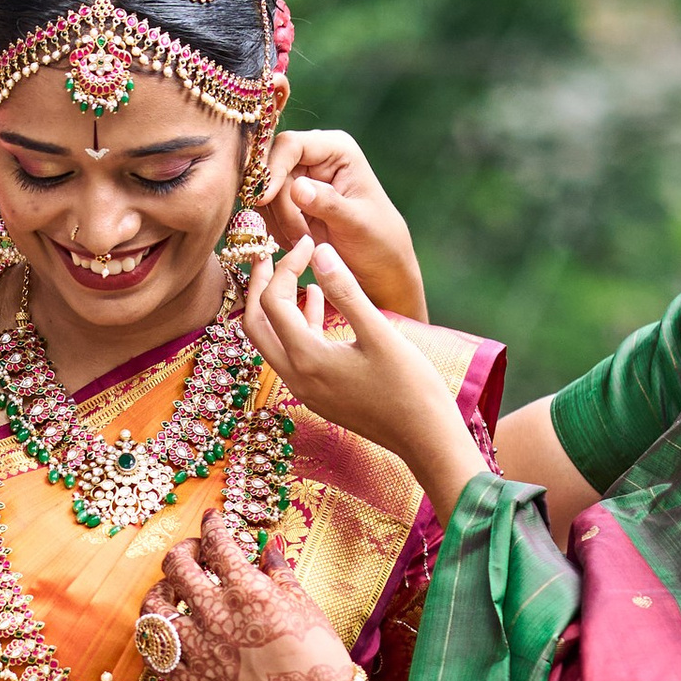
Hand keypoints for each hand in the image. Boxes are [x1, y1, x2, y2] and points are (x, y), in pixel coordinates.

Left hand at [136, 503, 358, 680]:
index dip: (212, 525)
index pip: (216, 543)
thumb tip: (267, 548)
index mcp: (246, 591)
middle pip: (176, 567)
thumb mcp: (304, 604)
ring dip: (159, 593)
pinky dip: (154, 642)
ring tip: (170, 592)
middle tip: (193, 554)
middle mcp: (216, 616)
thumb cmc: (317, 656)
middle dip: (183, 551)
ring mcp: (199, 650)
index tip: (212, 520)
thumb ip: (279, 572)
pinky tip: (165, 634)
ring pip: (154, 610)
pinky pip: (155, 658)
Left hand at [250, 241, 486, 525]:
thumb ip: (346, 290)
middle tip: (270, 252)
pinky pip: (291, 353)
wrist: (425, 438)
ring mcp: (305, 389)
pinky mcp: (318, 394)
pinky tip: (316, 300)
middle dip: (260, 285)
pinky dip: (295, 324)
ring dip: (276, 304)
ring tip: (294, 269)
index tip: (307, 243)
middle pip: (255, 323)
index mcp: (306, 358)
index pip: (273, 301)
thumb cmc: (410, 386)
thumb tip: (320, 250)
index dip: (285, 266)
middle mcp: (296, 377)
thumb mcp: (379, 332)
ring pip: (270, 340)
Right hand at [260, 127, 426, 318]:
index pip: (290, 145)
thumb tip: (297, 187)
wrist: (379, 267)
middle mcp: (315, 156)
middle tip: (300, 238)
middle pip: (272, 169)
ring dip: (278, 222)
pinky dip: (277, 230)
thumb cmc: (378, 241)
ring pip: (264, 193)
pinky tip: (298, 243)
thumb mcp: (357, 224)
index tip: (265, 200)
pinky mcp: (290, 200)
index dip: (272, 169)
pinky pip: (266, 211)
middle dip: (279, 206)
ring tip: (306, 243)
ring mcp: (300, 177)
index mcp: (337, 149)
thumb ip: (328, 204)